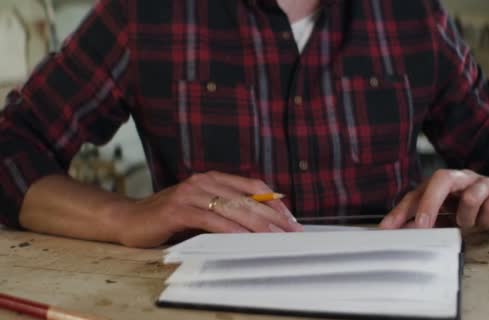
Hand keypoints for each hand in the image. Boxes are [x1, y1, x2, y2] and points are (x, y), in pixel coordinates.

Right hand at [113, 171, 302, 247]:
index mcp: (213, 179)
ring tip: (274, 237)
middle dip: (272, 216)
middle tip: (290, 231)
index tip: (290, 218)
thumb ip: (226, 212)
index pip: (252, 186)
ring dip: (256, 224)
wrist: (128, 219)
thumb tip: (260, 224)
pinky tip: (242, 239)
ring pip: (232, 208)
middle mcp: (203, 181)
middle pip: (247, 198)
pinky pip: (209, 219)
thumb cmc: (169, 217)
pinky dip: (228, 230)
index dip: (274, 202)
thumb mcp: (202, 210)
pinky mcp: (177, 209)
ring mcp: (190, 194)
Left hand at [379, 169, 488, 229]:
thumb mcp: (447, 214)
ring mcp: (481, 183)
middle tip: (422, 225)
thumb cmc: (473, 204)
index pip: (416, 194)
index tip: (387, 228)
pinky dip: (486, 221)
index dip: (400, 211)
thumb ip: (426, 222)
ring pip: (469, 196)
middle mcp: (459, 179)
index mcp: (440, 184)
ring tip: (468, 225)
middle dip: (429, 204)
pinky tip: (486, 224)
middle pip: (440, 180)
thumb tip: (402, 234)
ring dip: (466, 217)